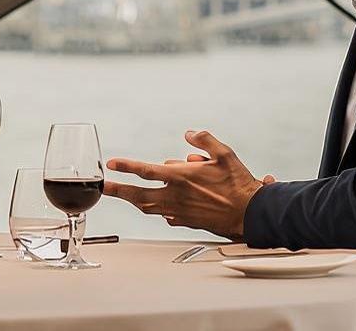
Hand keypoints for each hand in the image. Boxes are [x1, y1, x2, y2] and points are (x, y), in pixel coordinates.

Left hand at [103, 130, 267, 239]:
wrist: (251, 214)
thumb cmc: (238, 185)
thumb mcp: (224, 154)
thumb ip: (204, 140)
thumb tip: (189, 133)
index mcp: (181, 178)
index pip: (145, 171)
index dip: (126, 167)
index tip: (112, 164)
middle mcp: (176, 196)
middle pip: (138, 195)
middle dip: (118, 191)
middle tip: (105, 188)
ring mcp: (179, 212)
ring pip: (150, 207)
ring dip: (136, 200)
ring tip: (126, 195)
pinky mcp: (186, 222)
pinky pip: (166, 215)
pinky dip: (160, 209)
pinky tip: (160, 206)